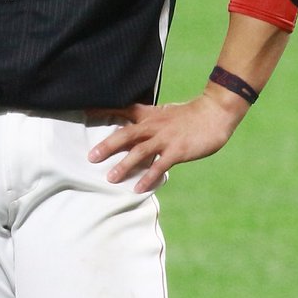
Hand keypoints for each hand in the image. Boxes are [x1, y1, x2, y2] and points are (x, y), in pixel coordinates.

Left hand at [87, 89, 245, 192]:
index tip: (84, 113)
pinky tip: (138, 188)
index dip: (102, 110)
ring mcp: (165, 139)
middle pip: (125, 135)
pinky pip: (160, 166)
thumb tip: (131, 130)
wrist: (214, 113)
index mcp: (148, 115)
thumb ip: (146, 120)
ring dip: (124, 165)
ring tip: (110, 178)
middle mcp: (153, 126)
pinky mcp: (177, 151)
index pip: (121, 109)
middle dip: (107, 146)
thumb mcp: (162, 113)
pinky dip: (148, 177)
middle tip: (91, 157)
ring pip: (140, 152)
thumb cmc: (187, 115)